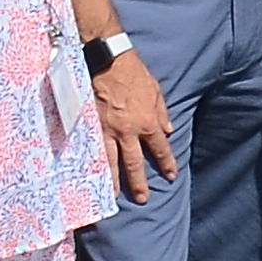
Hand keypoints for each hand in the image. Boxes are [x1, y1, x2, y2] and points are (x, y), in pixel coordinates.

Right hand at [91, 49, 176, 198]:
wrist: (107, 62)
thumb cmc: (134, 74)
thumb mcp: (156, 92)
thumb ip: (162, 112)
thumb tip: (169, 130)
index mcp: (148, 122)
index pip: (160, 149)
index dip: (167, 163)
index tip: (170, 176)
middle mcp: (128, 131)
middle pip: (135, 163)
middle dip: (139, 183)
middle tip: (143, 199)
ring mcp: (107, 131)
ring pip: (110, 162)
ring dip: (113, 181)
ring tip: (114, 197)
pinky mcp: (91, 126)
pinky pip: (93, 150)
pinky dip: (93, 164)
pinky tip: (91, 175)